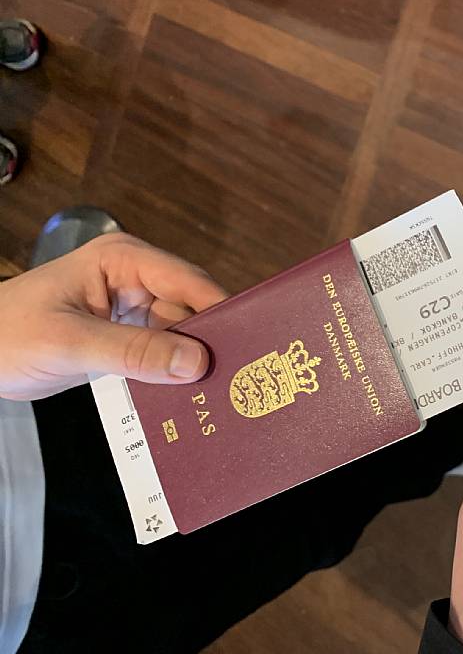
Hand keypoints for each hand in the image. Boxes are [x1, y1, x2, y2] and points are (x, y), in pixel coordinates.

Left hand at [0, 233, 226, 400]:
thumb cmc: (6, 335)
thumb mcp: (70, 344)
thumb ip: (134, 353)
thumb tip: (196, 363)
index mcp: (124, 260)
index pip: (189, 282)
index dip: (220, 311)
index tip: (248, 345)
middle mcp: (135, 278)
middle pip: (193, 308)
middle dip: (209, 341)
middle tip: (236, 376)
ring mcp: (132, 307)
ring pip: (182, 333)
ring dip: (192, 361)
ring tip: (217, 389)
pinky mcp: (126, 334)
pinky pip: (162, 350)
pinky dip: (173, 371)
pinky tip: (187, 393)